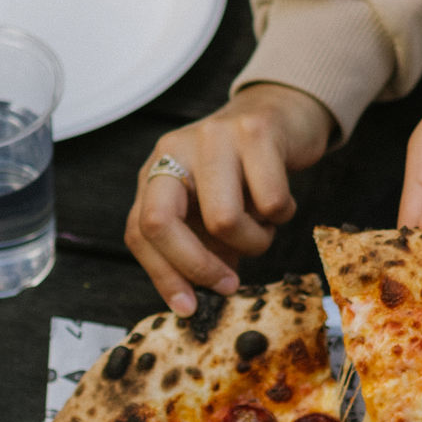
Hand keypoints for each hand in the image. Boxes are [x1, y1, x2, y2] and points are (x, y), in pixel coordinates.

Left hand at [128, 83, 335, 314]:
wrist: (283, 113)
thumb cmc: (244, 174)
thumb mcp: (208, 208)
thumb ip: (197, 246)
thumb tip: (196, 299)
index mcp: (156, 171)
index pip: (139, 230)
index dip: (162, 276)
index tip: (189, 307)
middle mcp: (175, 149)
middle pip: (160, 222)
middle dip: (197, 266)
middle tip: (228, 283)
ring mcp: (213, 137)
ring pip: (224, 220)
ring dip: (254, 241)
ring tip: (262, 228)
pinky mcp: (256, 132)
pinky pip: (271, 202)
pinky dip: (282, 215)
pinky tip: (279, 202)